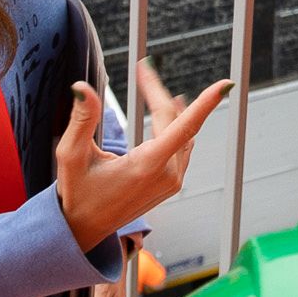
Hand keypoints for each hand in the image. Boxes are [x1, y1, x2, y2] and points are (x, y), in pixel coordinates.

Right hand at [55, 77, 228, 250]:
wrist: (86, 228)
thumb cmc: (77, 192)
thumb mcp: (71, 156)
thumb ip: (82, 120)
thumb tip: (82, 87)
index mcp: (147, 166)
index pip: (184, 127)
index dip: (207, 102)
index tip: (226, 84)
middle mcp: (167, 174)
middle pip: (174, 120)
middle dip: (157, 92)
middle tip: (144, 68)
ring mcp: (173, 180)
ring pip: (181, 133)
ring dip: (168, 108)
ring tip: (153, 84)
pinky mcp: (173, 183)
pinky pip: (182, 145)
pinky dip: (176, 125)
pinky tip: (174, 109)